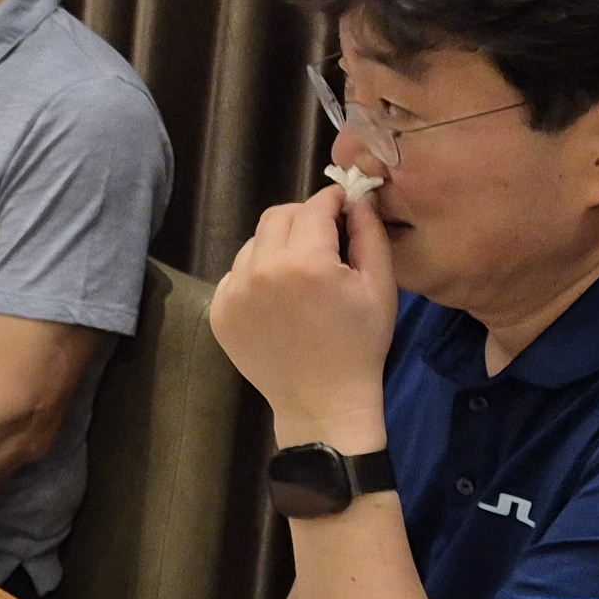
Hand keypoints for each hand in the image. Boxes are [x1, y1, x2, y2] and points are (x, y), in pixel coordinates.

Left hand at [209, 182, 399, 444]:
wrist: (322, 402)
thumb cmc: (360, 344)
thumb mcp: (380, 286)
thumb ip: (369, 233)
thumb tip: (358, 197)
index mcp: (305, 262)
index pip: (313, 207)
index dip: (332, 200)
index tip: (344, 205)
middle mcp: (261, 270)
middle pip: (278, 216)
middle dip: (304, 218)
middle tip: (325, 236)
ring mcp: (233, 292)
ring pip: (254, 243)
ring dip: (279, 246)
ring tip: (302, 272)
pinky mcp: (219, 311)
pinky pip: (237, 273)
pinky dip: (257, 274)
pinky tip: (280, 298)